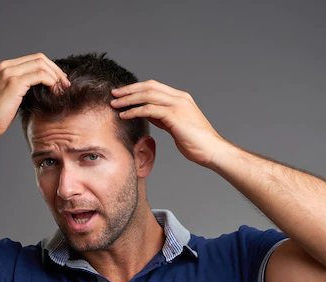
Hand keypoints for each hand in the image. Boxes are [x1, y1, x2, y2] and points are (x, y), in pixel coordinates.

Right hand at [0, 53, 70, 141]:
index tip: (60, 81)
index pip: (34, 59)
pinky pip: (40, 75)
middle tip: (65, 84)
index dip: (51, 68)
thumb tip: (42, 87)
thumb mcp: (10, 96)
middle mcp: (6, 67)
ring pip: (41, 65)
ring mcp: (9, 73)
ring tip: (62, 90)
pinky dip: (51, 82)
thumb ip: (23, 87)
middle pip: (40, 58)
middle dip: (56, 70)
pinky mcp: (14, 83)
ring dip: (56, 76)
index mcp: (5, 68)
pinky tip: (54, 93)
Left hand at [110, 80, 228, 167]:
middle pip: (149, 87)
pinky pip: (149, 110)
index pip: (154, 86)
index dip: (136, 88)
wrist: (212, 150)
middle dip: (129, 90)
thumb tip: (148, 113)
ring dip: (128, 100)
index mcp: (181, 98)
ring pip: (147, 96)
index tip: (122, 93)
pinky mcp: (175, 116)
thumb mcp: (176, 126)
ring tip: (115, 104)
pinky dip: (134, 111)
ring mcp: (178, 105)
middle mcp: (180, 98)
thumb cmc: (196, 142)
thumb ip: (163, 117)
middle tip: (113, 94)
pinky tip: (125, 115)